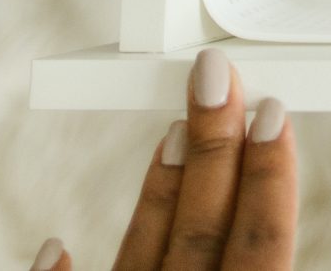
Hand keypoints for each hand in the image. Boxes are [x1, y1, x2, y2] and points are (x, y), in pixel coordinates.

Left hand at [28, 49, 296, 270]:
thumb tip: (227, 177)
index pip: (263, 246)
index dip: (270, 179)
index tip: (273, 113)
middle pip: (204, 231)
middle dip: (215, 148)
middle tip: (218, 77)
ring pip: (145, 253)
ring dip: (161, 190)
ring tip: (173, 127)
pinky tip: (57, 244)